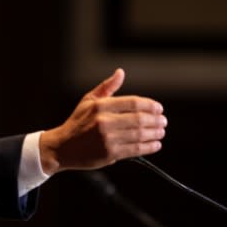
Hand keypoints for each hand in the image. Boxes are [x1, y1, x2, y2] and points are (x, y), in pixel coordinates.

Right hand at [39, 68, 166, 173]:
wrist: (63, 147)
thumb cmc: (77, 122)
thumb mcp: (88, 101)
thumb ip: (107, 87)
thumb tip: (120, 73)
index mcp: (100, 106)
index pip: (133, 102)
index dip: (150, 105)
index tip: (159, 109)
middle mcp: (104, 121)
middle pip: (139, 119)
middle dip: (156, 120)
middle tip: (163, 121)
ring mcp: (107, 138)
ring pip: (139, 134)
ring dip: (155, 133)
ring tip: (161, 132)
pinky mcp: (110, 153)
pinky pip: (135, 149)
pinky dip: (149, 147)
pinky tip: (155, 144)